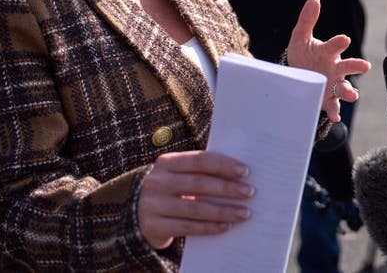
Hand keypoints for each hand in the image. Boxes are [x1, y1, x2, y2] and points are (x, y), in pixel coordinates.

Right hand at [137, 150, 253, 249]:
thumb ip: (200, 171)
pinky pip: (188, 227)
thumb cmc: (170, 189)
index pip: (200, 160)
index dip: (224, 165)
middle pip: (199, 183)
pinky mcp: (154, 226)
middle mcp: (157, 182)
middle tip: (249, 192)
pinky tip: (226, 226)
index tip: (245, 171)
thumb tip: (239, 174)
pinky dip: (210, 227)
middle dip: (227, 188)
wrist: (138, 213)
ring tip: (244, 213)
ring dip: (223, 211)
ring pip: (195, 208)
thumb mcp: (178, 175)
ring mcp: (153, 205)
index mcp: (166, 162)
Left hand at [286, 0, 370, 121]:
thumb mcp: (300, 37)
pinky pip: (333, 106)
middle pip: (348, 66)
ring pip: (345, 87)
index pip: (335, 45)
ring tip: (352, 95)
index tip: (344, 39)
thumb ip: (308, 19)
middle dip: (356, 66)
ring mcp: (332, 84)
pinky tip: (335, 117)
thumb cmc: (303, 55)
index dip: (340, 42)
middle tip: (365, 66)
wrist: (296, 78)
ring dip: (350, 91)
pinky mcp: (327, 99)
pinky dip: (336, 111)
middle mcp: (335, 68)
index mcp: (329, 52)